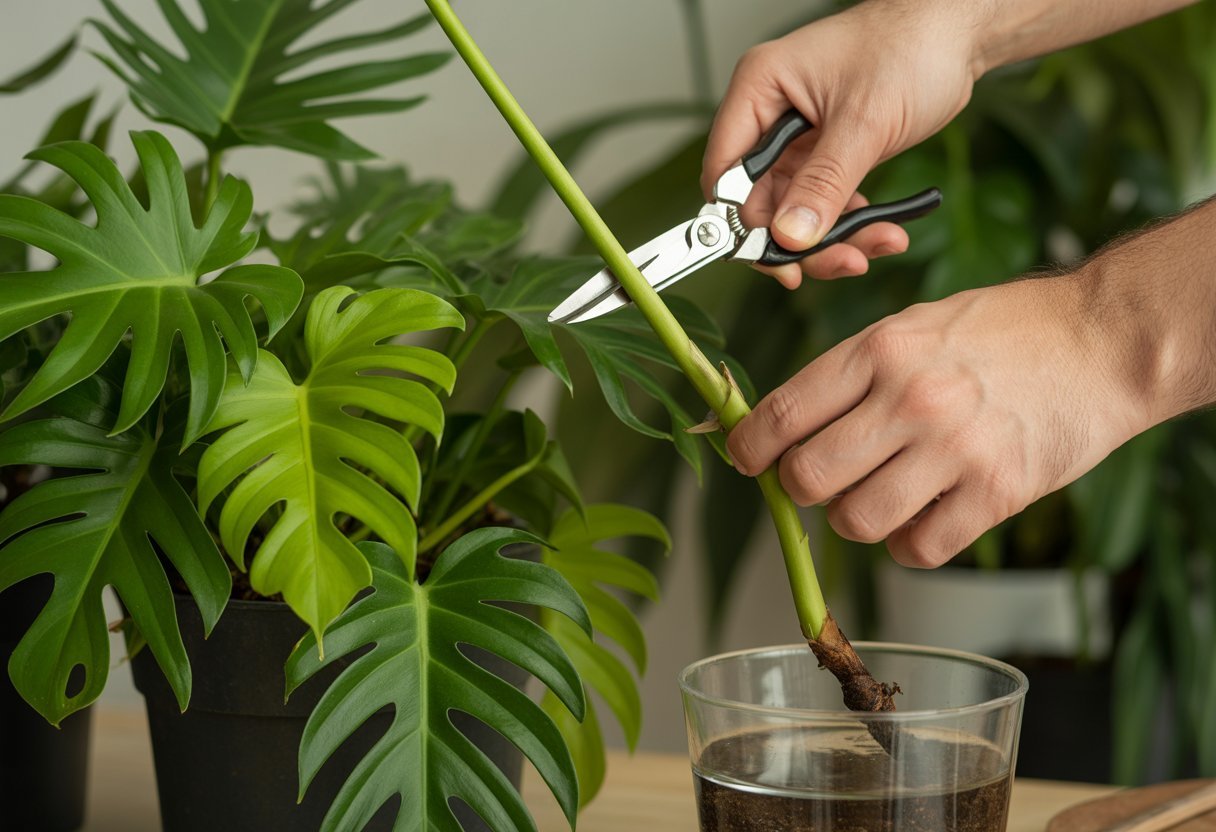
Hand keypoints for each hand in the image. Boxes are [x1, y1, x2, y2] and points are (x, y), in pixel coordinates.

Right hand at [703, 3, 979, 287]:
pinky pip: (824, 203)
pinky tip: (884, 230)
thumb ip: (824, 183)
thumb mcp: (865, 122)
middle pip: (761, 201)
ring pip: (794, 211)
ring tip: (876, 244)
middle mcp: (771, 117)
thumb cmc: (911, 46)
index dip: (744, 221)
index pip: (726, 171)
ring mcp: (798, 139)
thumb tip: (790, 235)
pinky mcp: (826, 155)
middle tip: (839, 260)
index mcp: (760, 90)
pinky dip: (851, 224)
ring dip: (833, 238)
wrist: (957, 37)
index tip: (776, 257)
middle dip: (800, 238)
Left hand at [725, 274, 1147, 565]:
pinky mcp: (998, 493)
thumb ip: (849, 374)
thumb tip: (781, 426)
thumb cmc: (1005, 330)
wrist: (1105, 340)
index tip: (746, 461)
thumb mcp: (913, 325)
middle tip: (820, 480)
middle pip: (807, 478)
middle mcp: (910, 398)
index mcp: (880, 349)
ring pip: (855, 523)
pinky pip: (918, 550)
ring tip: (881, 494)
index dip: (747, 449)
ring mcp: (955, 449)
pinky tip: (925, 516)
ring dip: (856, 519)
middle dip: (799, 488)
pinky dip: (910, 544)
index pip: (780, 415)